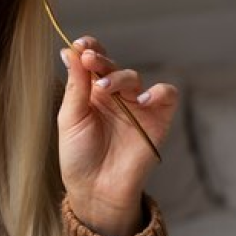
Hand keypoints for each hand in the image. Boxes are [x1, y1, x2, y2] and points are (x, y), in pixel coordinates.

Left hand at [58, 37, 177, 235]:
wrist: (96, 190)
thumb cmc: (78, 157)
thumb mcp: (70, 119)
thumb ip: (75, 86)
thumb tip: (69, 51)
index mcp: (91, 92)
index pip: (94, 60)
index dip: (89, 47)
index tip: (80, 45)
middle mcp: (115, 95)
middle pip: (113, 65)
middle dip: (101, 59)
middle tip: (89, 59)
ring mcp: (137, 106)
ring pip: (135, 77)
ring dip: (120, 77)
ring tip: (104, 88)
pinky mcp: (157, 119)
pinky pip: (166, 95)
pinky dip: (158, 92)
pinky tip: (140, 100)